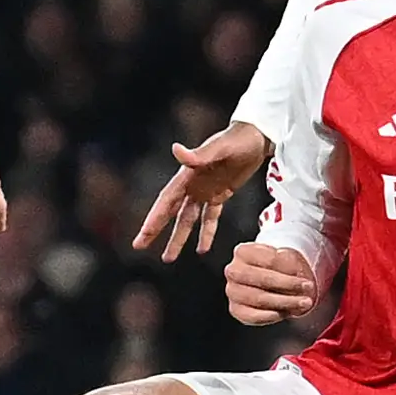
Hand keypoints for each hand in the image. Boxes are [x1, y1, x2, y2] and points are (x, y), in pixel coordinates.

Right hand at [136, 123, 271, 261]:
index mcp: (188, 175)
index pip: (167, 200)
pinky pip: (210, 218)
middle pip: (170, 212)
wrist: (256, 136)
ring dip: (178, 237)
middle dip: (155, 230)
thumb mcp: (219, 147)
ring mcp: (204, 191)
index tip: (144, 233)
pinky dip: (206, 232)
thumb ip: (199, 154)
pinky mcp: (220, 194)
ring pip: (187, 219)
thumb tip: (176, 149)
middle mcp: (192, 185)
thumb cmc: (237, 139)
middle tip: (139, 246)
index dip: (155, 217)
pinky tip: (202, 249)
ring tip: (168, 258)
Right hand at [225, 241, 317, 325]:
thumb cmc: (275, 267)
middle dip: (288, 286)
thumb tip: (298, 274)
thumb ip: (290, 263)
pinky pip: (251, 315)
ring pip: (258, 298)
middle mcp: (234, 271)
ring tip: (301, 303)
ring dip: (284, 302)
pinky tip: (284, 313)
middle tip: (306, 290)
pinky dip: (269, 316)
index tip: (306, 279)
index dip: (290, 270)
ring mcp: (232, 291)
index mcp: (243, 252)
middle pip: (262, 279)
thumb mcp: (284, 258)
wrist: (265, 279)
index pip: (269, 260)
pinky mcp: (235, 309)